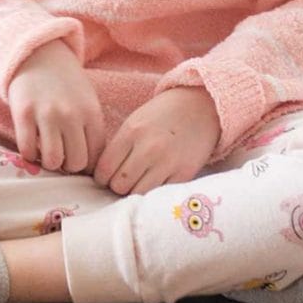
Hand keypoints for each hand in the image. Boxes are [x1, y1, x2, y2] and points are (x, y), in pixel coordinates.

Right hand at [7, 38, 105, 173]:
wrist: (39, 53)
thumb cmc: (66, 82)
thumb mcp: (87, 101)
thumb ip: (91, 130)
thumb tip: (91, 168)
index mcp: (91, 112)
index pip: (97, 156)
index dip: (88, 165)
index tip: (79, 160)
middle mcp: (71, 115)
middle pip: (76, 163)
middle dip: (69, 166)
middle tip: (62, 156)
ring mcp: (47, 114)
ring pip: (53, 161)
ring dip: (50, 162)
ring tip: (47, 151)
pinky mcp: (23, 114)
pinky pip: (28, 150)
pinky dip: (30, 154)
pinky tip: (32, 143)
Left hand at [92, 86, 221, 195]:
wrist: (200, 107)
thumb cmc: (162, 116)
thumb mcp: (135, 122)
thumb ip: (120, 147)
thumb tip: (103, 178)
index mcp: (132, 132)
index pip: (104, 170)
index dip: (102, 177)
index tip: (108, 176)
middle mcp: (148, 148)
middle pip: (118, 186)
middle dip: (118, 186)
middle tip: (125, 179)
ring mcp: (168, 162)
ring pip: (137, 195)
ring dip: (136, 192)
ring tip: (140, 181)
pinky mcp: (184, 174)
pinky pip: (159, 195)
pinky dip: (154, 193)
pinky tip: (156, 181)